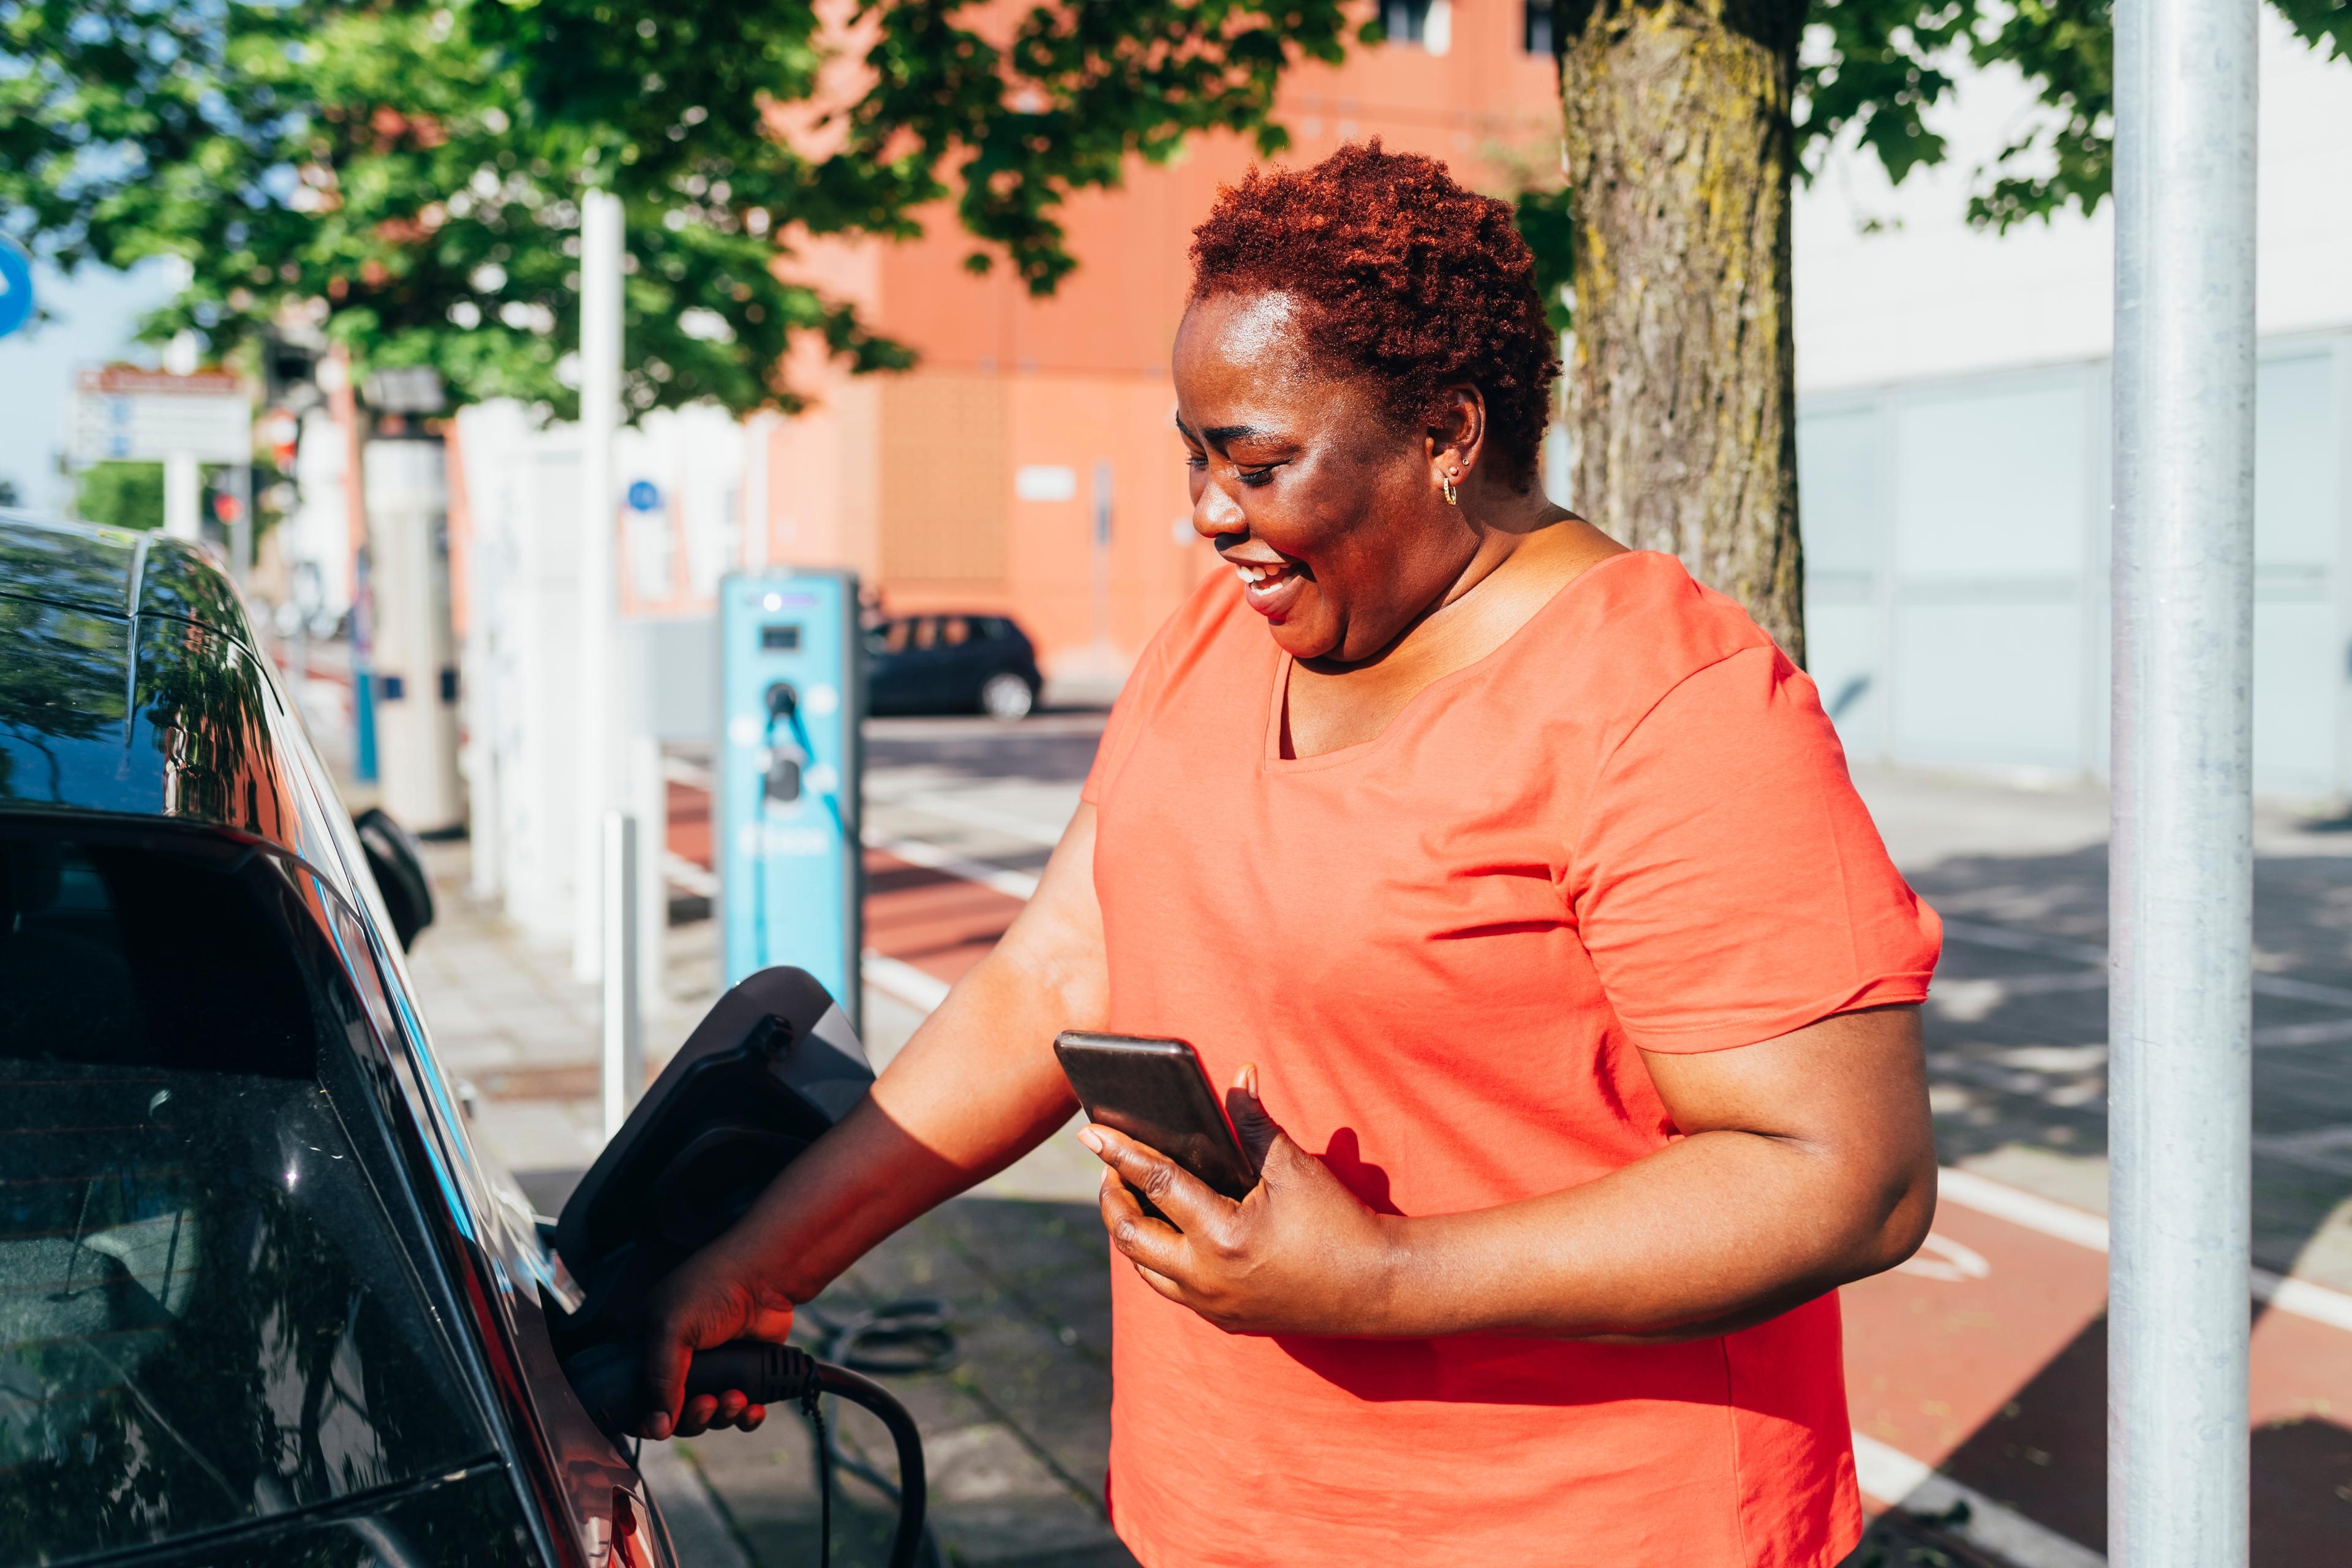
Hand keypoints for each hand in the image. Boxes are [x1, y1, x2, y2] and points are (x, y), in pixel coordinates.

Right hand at [639, 1240, 796, 1438]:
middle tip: (707, 1404)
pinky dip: (746, 1416)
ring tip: (735, 1399)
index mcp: (651, 1347)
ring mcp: (714, 1369)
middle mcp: (680, 1361)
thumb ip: (660, 1379)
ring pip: (711, 1415)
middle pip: (676, 1414)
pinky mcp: (744, 1374)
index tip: (661, 1427)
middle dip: (694, 1417)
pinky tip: (753, 1409)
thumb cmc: (713, 1289)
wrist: (767, 1277)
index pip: (639, 1396)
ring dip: (722, 1415)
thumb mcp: (671, 1328)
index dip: (649, 1417)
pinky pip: (740, 1411)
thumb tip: (658, 1429)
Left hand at [1079, 1064, 1400, 1336]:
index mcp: (1222, 1236)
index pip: (1155, 1184)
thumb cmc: (1338, 1222)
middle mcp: (1207, 1279)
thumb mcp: (1295, 1168)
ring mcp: (1213, 1305)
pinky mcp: (1226, 1319)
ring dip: (1132, 1232)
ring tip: (1133, 1196)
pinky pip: (1171, 1288)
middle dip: (1114, 1199)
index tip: (1089, 1132)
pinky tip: (1166, 1231)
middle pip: (1131, 1237)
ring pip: (1145, 1269)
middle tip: (1112, 1168)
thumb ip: (1255, 1124)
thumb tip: (1237, 1077)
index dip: (1119, 1153)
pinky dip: (1158, 1258)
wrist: (1376, 1286)